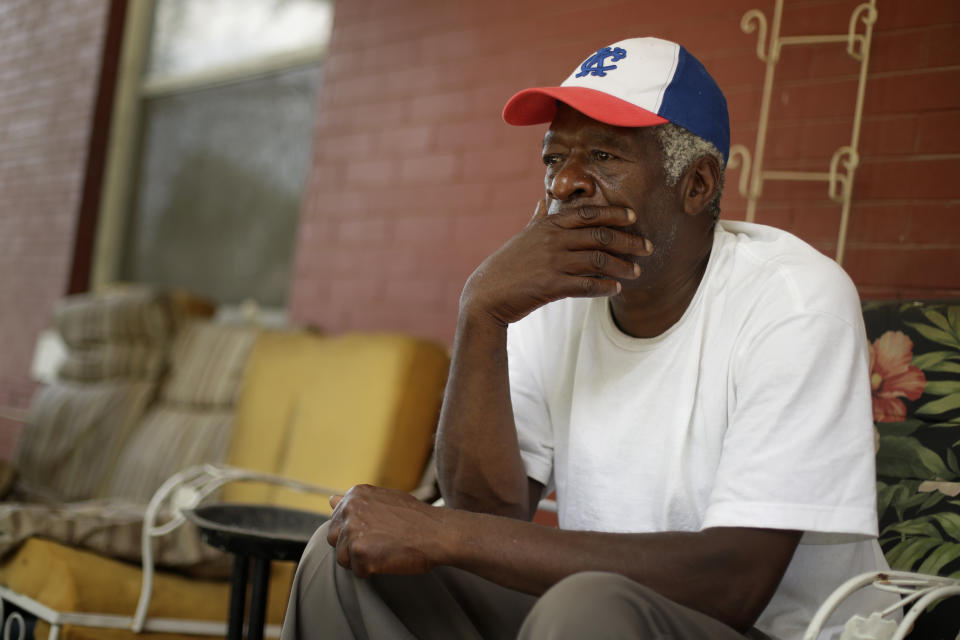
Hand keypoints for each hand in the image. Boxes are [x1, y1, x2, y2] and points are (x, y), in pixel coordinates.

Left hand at [327, 484, 451, 577]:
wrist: (437, 533)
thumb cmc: (416, 518)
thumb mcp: (385, 499)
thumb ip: (358, 502)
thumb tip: (331, 500)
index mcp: (355, 495)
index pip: (337, 520)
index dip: (355, 531)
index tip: (373, 532)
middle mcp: (350, 510)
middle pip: (334, 539)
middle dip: (352, 546)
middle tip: (378, 545)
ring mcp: (353, 531)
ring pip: (343, 557)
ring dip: (361, 561)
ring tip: (384, 552)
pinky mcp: (359, 553)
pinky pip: (357, 571)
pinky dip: (372, 571)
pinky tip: (388, 560)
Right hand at [461, 199, 652, 325]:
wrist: (487, 294)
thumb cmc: (508, 265)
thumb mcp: (523, 236)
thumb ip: (538, 217)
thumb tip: (543, 199)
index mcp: (549, 224)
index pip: (589, 213)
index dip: (614, 213)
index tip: (633, 217)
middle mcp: (553, 239)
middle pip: (601, 235)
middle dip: (629, 241)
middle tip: (648, 247)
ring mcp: (553, 262)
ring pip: (599, 260)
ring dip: (622, 266)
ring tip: (636, 272)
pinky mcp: (552, 285)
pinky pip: (587, 284)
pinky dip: (605, 287)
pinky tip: (615, 289)